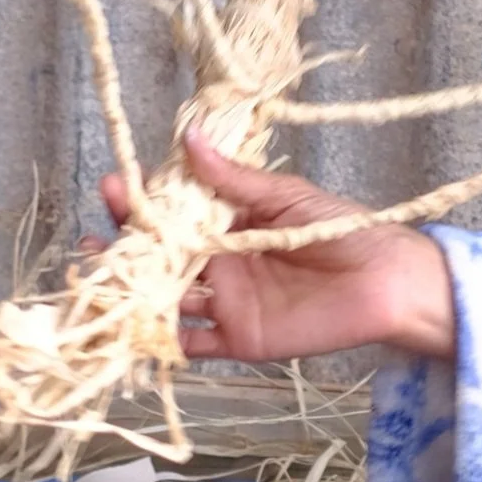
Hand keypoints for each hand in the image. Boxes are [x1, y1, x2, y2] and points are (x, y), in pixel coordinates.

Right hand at [101, 128, 456, 362]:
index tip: (114, 187)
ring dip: (135, 290)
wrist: (385, 279)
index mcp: (229, 222)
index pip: (174, 211)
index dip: (143, 202)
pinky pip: (193, 343)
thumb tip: (189, 137)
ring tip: (100, 277)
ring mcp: (227, 301)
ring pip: (169, 297)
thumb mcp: (283, 195)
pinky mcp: (239, 338)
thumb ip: (233, 178)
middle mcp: (220, 262)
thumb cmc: (341, 227)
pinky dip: (163, 340)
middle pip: (163, 256)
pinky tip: (133, 329)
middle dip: (127, 246)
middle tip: (96, 235)